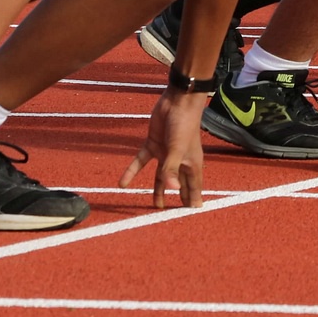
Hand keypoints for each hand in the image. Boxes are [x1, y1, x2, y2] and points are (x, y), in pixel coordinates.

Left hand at [119, 89, 207, 208]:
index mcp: (191, 163)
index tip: (195, 214)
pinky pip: (141, 162)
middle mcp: (179, 161)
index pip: (194, 187)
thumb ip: (171, 169)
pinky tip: (122, 184)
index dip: (194, 200)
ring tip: (156, 206)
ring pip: (161, 177)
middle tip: (178, 215)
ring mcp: (165, 154)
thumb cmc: (184, 124)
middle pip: (179, 184)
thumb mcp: (177, 148)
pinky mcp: (152, 145)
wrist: (177, 101)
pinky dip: (132, 172)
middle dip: (180, 199)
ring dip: (158, 191)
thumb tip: (171, 189)